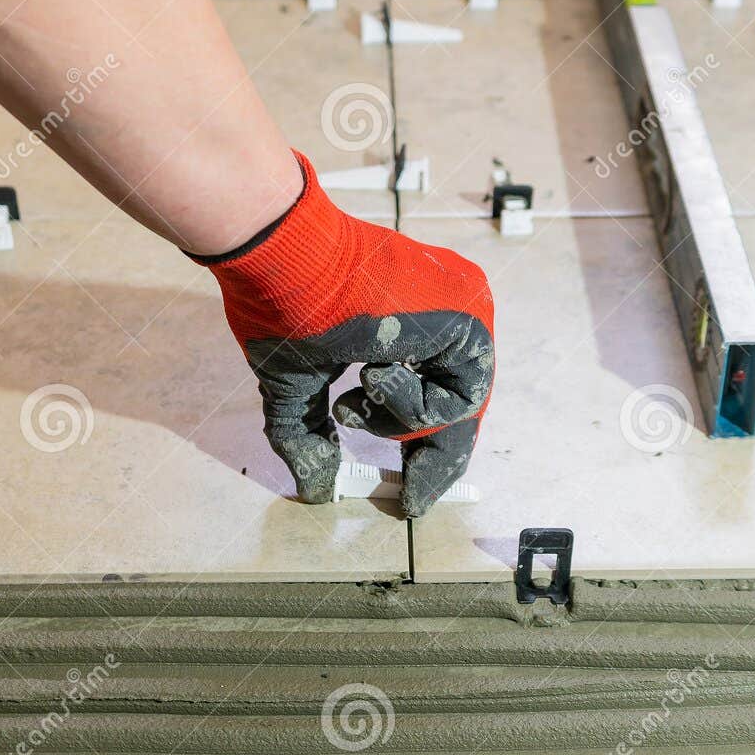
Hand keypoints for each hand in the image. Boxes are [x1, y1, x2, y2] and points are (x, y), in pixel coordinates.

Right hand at [200, 152, 493, 516]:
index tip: (406, 490)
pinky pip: (458, 400)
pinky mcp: (470, 322)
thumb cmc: (284, 304)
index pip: (435, 395)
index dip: (420, 445)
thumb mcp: (298, 383)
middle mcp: (450, 316)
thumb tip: (315, 487)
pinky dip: (412, 405)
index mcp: (414, 322)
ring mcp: (465, 314)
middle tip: (408, 494)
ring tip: (362, 386)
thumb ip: (310, 433)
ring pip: (456, 410)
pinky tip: (376, 370)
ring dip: (401, 420)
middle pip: (457, 408)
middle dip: (428, 456)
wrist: (287, 260)